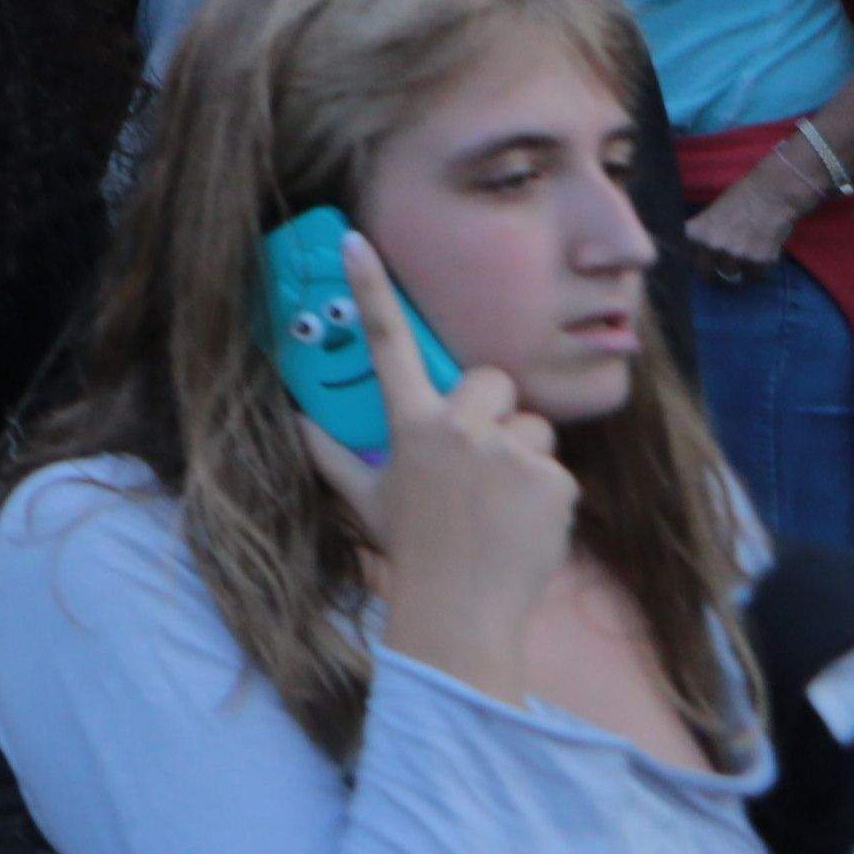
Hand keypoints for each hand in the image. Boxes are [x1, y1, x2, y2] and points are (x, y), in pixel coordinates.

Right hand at [329, 228, 584, 703]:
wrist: (461, 613)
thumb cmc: (412, 553)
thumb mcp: (367, 501)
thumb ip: (333, 454)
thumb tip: (296, 421)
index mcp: (408, 426)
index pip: (385, 345)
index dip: (370, 290)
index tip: (356, 240)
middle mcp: (456, 429)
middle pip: (492, 383)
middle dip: (494, 413)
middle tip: (482, 459)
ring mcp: (506, 453)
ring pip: (533, 427)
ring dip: (525, 457)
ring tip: (504, 504)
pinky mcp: (551, 479)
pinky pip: (558, 468)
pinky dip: (548, 495)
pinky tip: (526, 525)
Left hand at [693, 156, 821, 274]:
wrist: (773, 193)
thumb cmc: (739, 198)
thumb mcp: (709, 215)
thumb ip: (702, 236)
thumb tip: (695, 253)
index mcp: (696, 234)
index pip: (685, 258)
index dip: (694, 259)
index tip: (699, 259)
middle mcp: (714, 247)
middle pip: (707, 273)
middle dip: (713, 269)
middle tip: (721, 263)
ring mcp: (738, 256)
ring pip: (732, 274)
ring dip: (737, 267)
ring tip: (745, 250)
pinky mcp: (761, 262)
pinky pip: (755, 274)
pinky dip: (757, 267)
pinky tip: (760, 249)